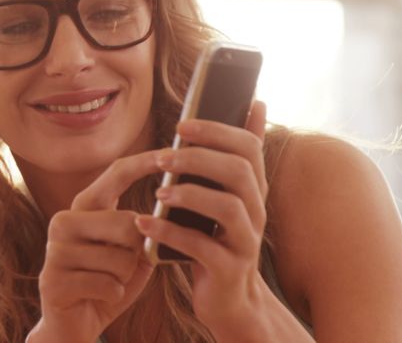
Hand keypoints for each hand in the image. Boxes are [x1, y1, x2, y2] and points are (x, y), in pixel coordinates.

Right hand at [28, 151, 163, 342]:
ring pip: (120, 259)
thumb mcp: (131, 253)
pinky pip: (108, 285)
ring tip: (107, 282)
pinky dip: (114, 295)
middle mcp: (64, 220)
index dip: (145, 162)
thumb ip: (144, 231)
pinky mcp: (52, 280)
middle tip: (124, 265)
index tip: (172, 153)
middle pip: (127, 223)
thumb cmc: (108, 283)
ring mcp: (54, 250)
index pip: (116, 174)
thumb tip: (171, 209)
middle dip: (138, 250)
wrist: (73, 325)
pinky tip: (98, 297)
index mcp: (84, 207)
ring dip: (124, 278)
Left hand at [134, 100, 273, 338]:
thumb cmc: (218, 237)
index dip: (217, 131)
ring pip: (228, 207)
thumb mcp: (229, 194)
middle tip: (162, 157)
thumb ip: (236, 154)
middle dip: (198, 158)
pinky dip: (171, 232)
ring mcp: (246, 241)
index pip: (249, 146)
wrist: (229, 299)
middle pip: (239, 172)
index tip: (181, 125)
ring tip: (158, 192)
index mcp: (253, 189)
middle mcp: (256, 211)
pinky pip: (202, 246)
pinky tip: (145, 223)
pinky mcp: (228, 269)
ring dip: (189, 194)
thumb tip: (255, 102)